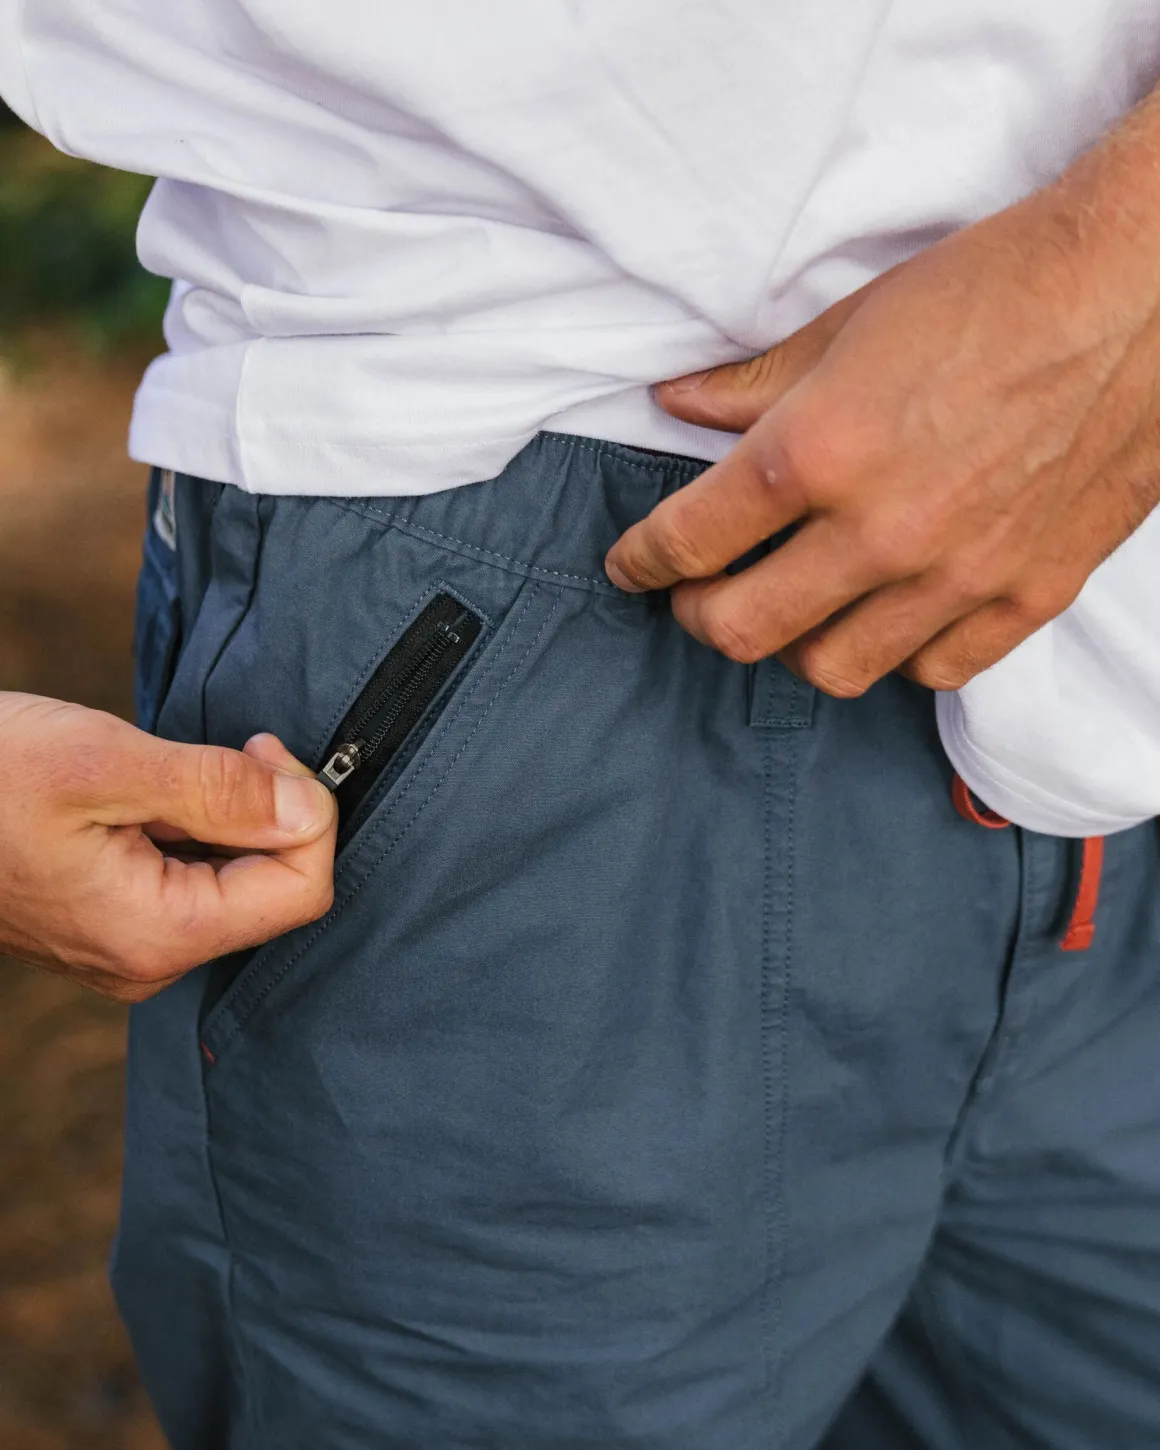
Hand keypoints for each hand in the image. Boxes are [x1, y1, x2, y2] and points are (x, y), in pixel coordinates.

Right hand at [0, 693, 336, 1000]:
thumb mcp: (103, 761)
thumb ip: (217, 789)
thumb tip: (311, 808)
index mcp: (156, 936)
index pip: (301, 891)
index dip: (308, 813)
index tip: (261, 752)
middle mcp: (150, 961)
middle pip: (274, 890)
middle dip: (269, 813)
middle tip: (223, 752)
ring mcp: (131, 948)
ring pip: (235, 882)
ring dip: (227, 817)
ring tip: (165, 774)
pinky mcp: (114, 924)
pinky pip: (192, 881)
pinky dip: (193, 830)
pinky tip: (148, 796)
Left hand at [606, 98, 1159, 695]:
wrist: (1142, 289)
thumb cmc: (996, 288)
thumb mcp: (853, 321)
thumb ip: (755, 383)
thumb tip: (678, 405)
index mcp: (819, 451)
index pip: (689, 541)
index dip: (640, 561)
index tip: (632, 565)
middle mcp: (881, 531)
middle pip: (742, 631)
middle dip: (700, 617)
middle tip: (699, 596)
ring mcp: (957, 575)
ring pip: (832, 670)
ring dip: (794, 644)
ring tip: (796, 605)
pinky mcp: (1025, 595)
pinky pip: (932, 672)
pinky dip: (896, 654)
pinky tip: (888, 613)